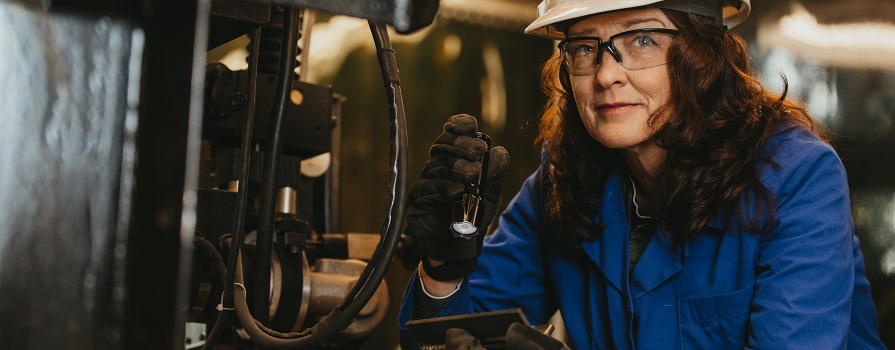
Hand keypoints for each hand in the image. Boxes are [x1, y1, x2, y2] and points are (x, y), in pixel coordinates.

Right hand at [406, 114, 508, 280]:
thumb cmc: (473, 218)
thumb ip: (495, 174)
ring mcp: (427, 180)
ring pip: (436, 162)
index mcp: (457, 158)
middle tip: (478, 154)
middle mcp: (439, 165)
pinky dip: (444, 186)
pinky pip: (428, 187)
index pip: (456, 133)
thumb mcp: (490, 195)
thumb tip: (499, 151)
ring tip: (472, 175)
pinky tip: (456, 190)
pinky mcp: (417, 199)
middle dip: (462, 146)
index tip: (468, 127)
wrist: (459, 249)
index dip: (461, 125)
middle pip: (444, 143)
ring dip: (456, 166)